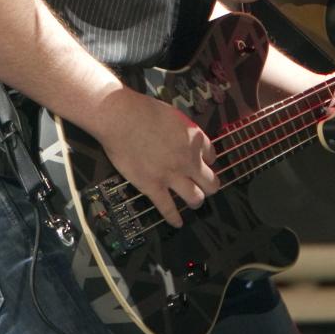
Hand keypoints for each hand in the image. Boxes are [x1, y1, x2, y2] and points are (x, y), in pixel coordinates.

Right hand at [95, 87, 219, 227]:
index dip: (209, 160)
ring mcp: (172, 176)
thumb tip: (185, 138)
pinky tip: (177, 223)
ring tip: (194, 202)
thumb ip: (184, 130)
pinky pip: (168, 208)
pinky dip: (174, 218)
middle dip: (210, 186)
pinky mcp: (153, 187)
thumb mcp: (174, 115)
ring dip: (196, 200)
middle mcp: (189, 160)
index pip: (212, 155)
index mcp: (195, 139)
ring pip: (195, 198)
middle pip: (211, 182)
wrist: (122, 118)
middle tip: (206, 187)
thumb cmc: (145, 110)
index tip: (204, 163)